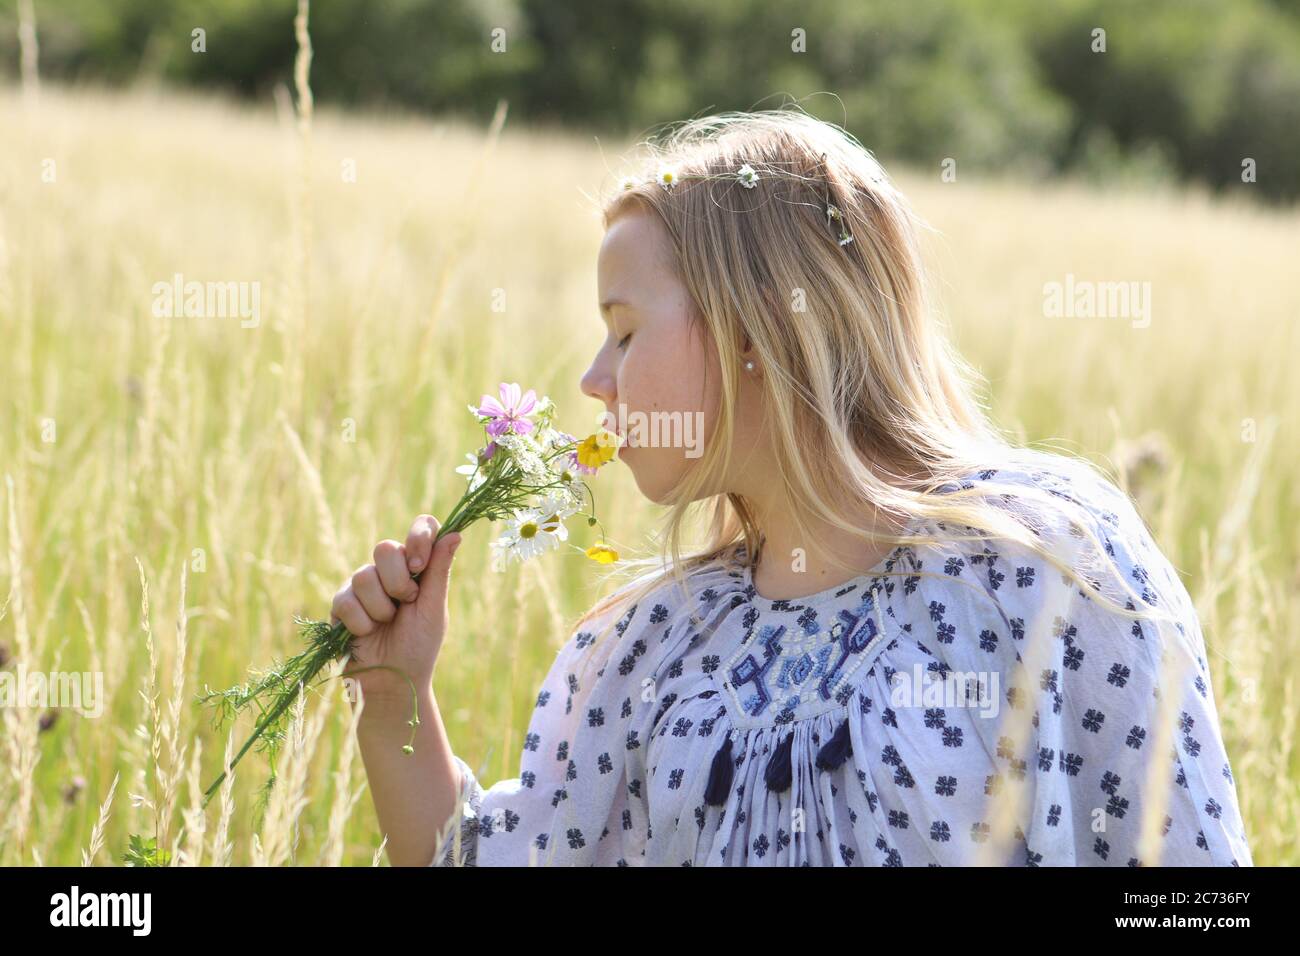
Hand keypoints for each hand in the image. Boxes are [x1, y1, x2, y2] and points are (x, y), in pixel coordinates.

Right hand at [331, 515, 462, 707]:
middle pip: (385, 547)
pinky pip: (346, 600)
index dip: (418, 536)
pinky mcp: (341, 604)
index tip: (419, 565)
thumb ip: (439, 571)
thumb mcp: (434, 609)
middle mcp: (389, 571)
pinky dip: (361, 623)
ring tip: (386, 625)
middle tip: (406, 604)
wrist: (393, 682)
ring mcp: (363, 586)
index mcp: (418, 567)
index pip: (421, 528)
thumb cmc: (419, 647)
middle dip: (398, 581)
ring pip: (364, 575)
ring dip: (380, 608)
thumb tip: (455, 534)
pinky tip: (366, 634)